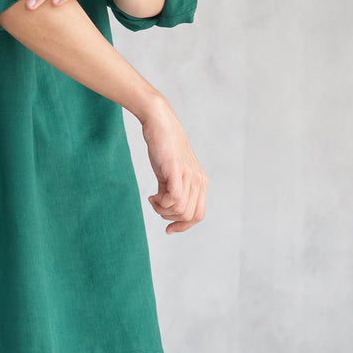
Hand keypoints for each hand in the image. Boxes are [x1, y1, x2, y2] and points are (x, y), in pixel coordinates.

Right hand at [140, 96, 206, 233]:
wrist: (159, 122)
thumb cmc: (163, 147)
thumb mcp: (171, 172)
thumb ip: (173, 189)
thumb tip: (167, 208)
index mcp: (200, 181)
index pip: (198, 215)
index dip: (183, 226)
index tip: (168, 229)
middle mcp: (198, 180)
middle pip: (189, 215)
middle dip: (170, 217)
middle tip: (156, 205)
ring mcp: (189, 175)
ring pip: (181, 210)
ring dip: (163, 210)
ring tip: (153, 198)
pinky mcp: (177, 170)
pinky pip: (175, 199)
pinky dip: (161, 203)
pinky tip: (152, 195)